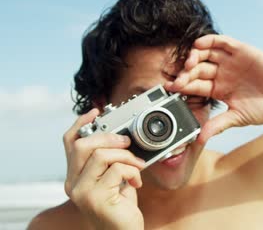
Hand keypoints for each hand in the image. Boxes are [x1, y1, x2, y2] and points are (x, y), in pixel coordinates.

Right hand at [63, 109, 145, 229]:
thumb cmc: (121, 206)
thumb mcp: (115, 178)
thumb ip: (111, 160)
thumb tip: (121, 136)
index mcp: (75, 176)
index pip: (69, 143)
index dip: (81, 123)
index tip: (96, 112)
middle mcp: (72, 184)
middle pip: (82, 145)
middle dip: (109, 137)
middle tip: (127, 142)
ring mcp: (81, 192)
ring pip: (100, 155)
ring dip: (126, 156)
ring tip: (137, 166)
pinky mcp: (95, 199)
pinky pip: (116, 170)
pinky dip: (132, 171)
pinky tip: (136, 182)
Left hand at [165, 34, 262, 143]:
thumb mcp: (238, 117)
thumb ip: (218, 125)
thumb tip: (200, 138)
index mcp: (217, 89)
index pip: (194, 85)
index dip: (181, 86)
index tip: (169, 89)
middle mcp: (221, 73)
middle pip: (196, 68)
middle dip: (186, 73)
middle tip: (179, 79)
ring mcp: (230, 61)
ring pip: (205, 53)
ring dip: (194, 55)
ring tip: (188, 63)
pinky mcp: (241, 50)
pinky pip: (222, 42)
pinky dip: (210, 41)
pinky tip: (200, 45)